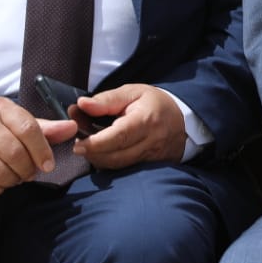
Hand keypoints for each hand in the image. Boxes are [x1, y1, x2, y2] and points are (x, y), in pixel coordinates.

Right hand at [0, 96, 77, 194]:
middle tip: (30, 172)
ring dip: (13, 180)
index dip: (42, 150)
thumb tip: (72, 127)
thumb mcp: (17, 121)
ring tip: (15, 177)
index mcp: (1, 108)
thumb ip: (45, 128)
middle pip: (15, 153)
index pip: (28, 129)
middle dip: (27, 169)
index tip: (48, 165)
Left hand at [71, 84, 186, 168]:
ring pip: (118, 166)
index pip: (119, 136)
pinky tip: (102, 154)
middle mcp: (150, 142)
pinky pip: (124, 170)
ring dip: (98, 159)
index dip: (96, 143)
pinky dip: (109, 163)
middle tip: (78, 143)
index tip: (78, 144)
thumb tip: (82, 105)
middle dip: (92, 153)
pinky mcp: (150, 167)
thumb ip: (106, 100)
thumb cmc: (154, 103)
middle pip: (116, 156)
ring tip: (88, 146)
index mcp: (145, 120)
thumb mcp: (132, 92)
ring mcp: (151, 158)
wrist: (183, 121)